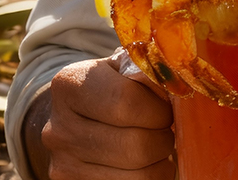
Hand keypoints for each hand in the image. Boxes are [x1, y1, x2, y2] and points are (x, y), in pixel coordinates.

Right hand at [24, 54, 175, 178]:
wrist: (72, 121)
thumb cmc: (109, 89)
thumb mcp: (123, 69)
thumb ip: (148, 70)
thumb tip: (178, 83)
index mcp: (70, 85)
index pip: (128, 103)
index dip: (159, 109)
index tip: (166, 108)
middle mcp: (59, 128)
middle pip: (136, 146)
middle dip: (163, 138)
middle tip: (165, 130)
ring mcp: (64, 164)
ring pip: (140, 176)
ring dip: (161, 163)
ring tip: (157, 146)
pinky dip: (150, 178)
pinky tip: (146, 163)